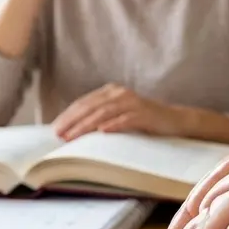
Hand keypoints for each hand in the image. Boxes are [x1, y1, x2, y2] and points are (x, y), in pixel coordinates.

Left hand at [52, 84, 183, 140]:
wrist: (174, 121)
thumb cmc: (143, 122)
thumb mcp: (118, 116)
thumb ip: (99, 118)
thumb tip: (73, 132)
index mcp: (110, 92)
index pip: (84, 103)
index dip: (68, 115)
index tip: (54, 129)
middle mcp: (120, 93)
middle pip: (90, 106)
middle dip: (72, 121)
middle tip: (59, 134)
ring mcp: (133, 102)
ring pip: (103, 113)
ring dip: (85, 125)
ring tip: (72, 137)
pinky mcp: (144, 114)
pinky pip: (125, 119)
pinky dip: (113, 125)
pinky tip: (101, 132)